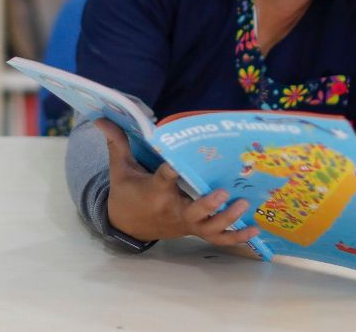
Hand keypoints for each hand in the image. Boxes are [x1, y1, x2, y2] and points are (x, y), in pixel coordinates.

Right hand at [96, 119, 260, 245]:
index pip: (162, 181)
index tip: (175, 166)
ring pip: (208, 227)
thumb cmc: (127, 191)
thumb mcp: (120, 168)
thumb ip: (117, 142)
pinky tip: (255, 227)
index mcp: (154, 192)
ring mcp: (186, 223)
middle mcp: (172, 209)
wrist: (126, 224)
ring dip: (227, 219)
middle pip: (191, 212)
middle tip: (223, 193)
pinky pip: (217, 238)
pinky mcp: (195, 230)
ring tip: (244, 205)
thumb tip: (100, 118)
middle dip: (207, 205)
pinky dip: (237, 237)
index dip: (169, 174)